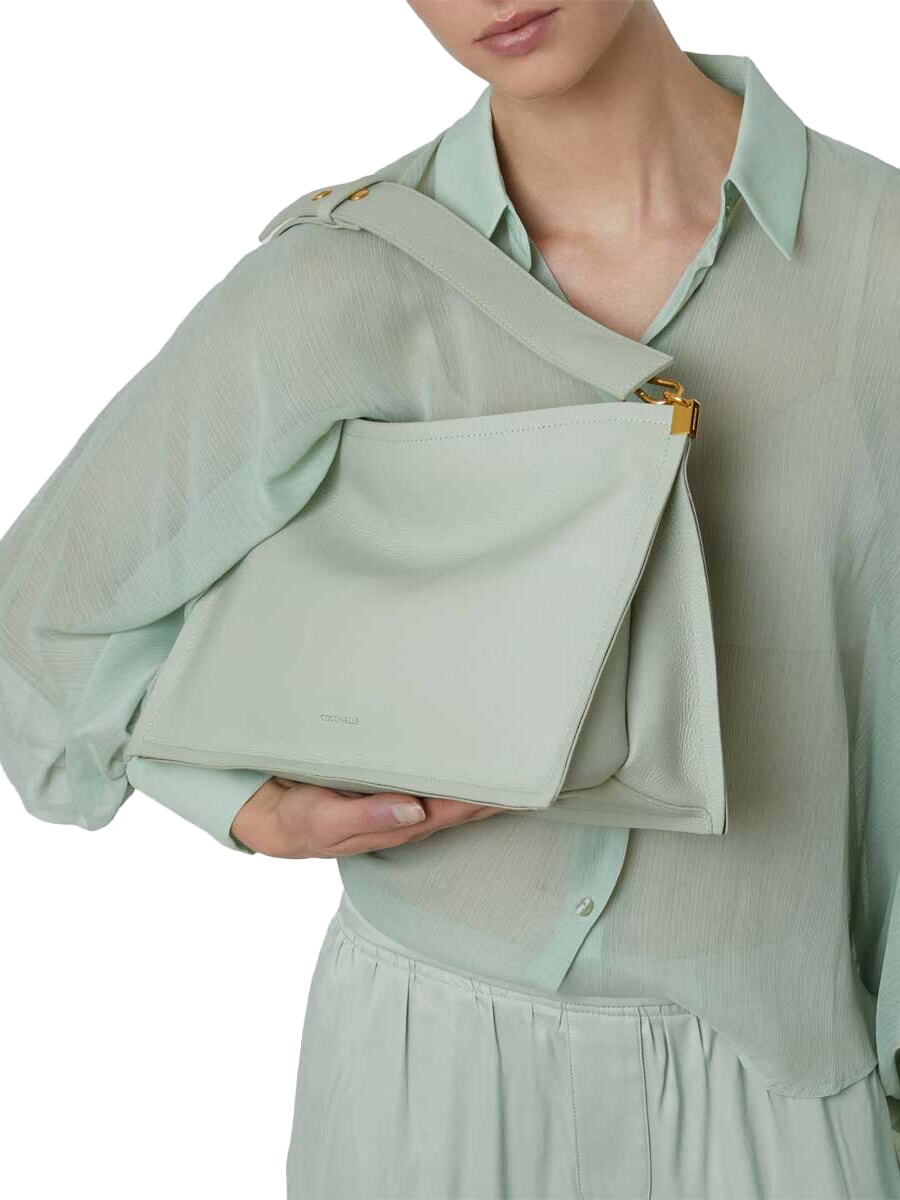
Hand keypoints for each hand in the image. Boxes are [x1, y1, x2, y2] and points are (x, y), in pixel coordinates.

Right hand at [229, 776, 506, 857]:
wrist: (271, 816)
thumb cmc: (301, 819)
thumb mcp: (325, 821)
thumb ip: (369, 817)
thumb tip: (415, 811)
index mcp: (400, 824)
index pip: (457, 810)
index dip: (491, 799)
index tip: (523, 783)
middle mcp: (409, 813)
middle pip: (466, 802)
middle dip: (500, 786)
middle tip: (536, 761)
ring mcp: (402, 801)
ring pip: (453, 789)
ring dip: (482, 775)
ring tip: (515, 754)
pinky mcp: (390, 785)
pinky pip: (432, 775)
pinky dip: (455, 766)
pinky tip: (469, 750)